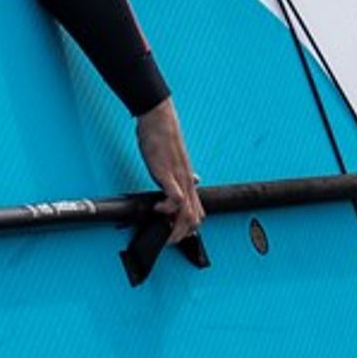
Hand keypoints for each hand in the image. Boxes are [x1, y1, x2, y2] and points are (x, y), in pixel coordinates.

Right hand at [133, 98, 203, 243]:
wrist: (159, 118)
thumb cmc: (163, 137)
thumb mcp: (176, 159)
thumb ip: (184, 174)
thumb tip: (195, 181)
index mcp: (188, 179)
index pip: (198, 210)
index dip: (190, 227)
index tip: (178, 234)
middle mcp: (187, 181)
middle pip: (195, 217)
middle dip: (183, 234)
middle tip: (170, 239)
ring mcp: (179, 178)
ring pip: (188, 212)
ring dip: (177, 227)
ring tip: (166, 230)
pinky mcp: (167, 173)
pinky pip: (176, 198)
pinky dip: (168, 209)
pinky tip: (158, 208)